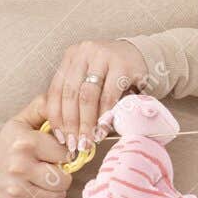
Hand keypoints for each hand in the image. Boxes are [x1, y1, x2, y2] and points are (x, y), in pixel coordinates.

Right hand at [0, 96, 73, 197]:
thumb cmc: (11, 143)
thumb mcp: (24, 121)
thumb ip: (44, 107)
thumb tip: (65, 101)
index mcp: (25, 142)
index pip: (65, 153)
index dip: (63, 153)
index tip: (54, 153)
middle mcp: (19, 166)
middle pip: (63, 180)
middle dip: (63, 175)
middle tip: (52, 169)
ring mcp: (14, 189)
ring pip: (57, 197)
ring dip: (55, 190)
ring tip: (44, 180)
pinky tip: (35, 192)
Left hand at [43, 39, 147, 154]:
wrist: (141, 54)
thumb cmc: (111, 72)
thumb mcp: (88, 77)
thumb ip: (75, 96)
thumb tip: (65, 131)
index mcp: (71, 57)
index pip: (56, 90)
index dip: (56, 117)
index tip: (61, 137)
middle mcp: (84, 53)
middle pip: (71, 94)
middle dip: (72, 123)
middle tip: (76, 143)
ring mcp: (103, 56)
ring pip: (88, 95)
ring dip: (87, 122)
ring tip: (90, 139)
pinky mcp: (122, 65)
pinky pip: (109, 94)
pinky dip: (105, 114)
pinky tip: (103, 127)